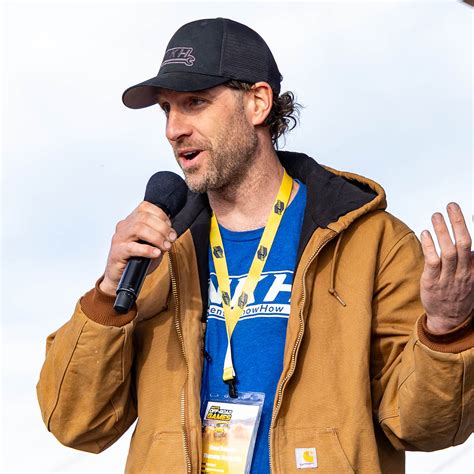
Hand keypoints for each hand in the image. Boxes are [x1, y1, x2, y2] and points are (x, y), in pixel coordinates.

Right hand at [100, 201, 176, 295]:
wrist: (121, 278)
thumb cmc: (136, 260)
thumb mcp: (152, 245)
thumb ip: (160, 236)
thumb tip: (171, 233)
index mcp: (132, 220)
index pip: (145, 207)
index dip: (161, 216)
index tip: (170, 229)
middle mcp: (124, 226)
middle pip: (144, 217)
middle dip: (162, 228)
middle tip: (170, 240)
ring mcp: (119, 239)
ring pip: (138, 229)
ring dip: (157, 237)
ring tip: (165, 247)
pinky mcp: (117, 252)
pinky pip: (132, 247)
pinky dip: (147, 250)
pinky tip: (155, 253)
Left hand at [420, 202, 472, 333]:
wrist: (449, 321)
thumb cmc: (458, 295)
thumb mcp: (471, 278)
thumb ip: (471, 261)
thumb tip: (468, 244)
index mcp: (473, 270)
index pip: (473, 246)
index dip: (470, 229)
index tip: (468, 213)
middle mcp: (464, 273)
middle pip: (463, 244)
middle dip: (458, 223)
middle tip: (451, 206)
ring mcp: (448, 278)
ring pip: (448, 251)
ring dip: (442, 231)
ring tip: (436, 215)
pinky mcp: (432, 282)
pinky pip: (432, 262)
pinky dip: (429, 246)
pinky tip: (425, 234)